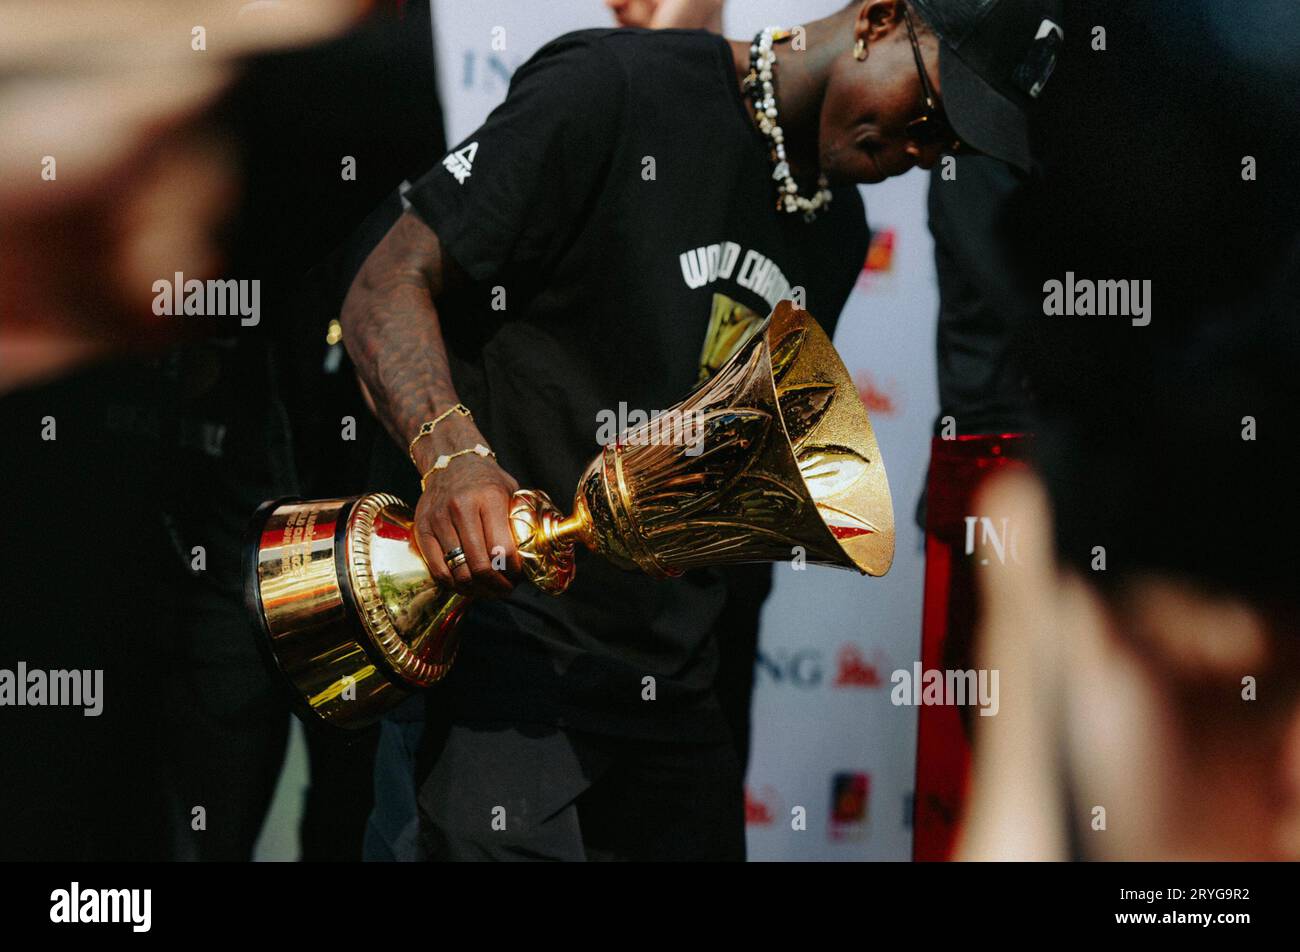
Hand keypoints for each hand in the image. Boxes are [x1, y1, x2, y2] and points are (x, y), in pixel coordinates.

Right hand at [413, 449, 524, 597]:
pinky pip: (438, 569)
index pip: (502, 549)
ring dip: (477, 589)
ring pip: (458, 571)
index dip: (513, 571)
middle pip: (480, 565)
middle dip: (497, 585)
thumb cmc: (486, 481)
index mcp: (488, 498)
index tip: (519, 576)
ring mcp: (438, 519)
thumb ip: (520, 521)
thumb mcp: (510, 492)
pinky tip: (467, 584)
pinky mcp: (422, 529)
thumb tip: (537, 556)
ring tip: (488, 589)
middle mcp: (461, 508)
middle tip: (505, 588)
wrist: (451, 462)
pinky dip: (454, 584)